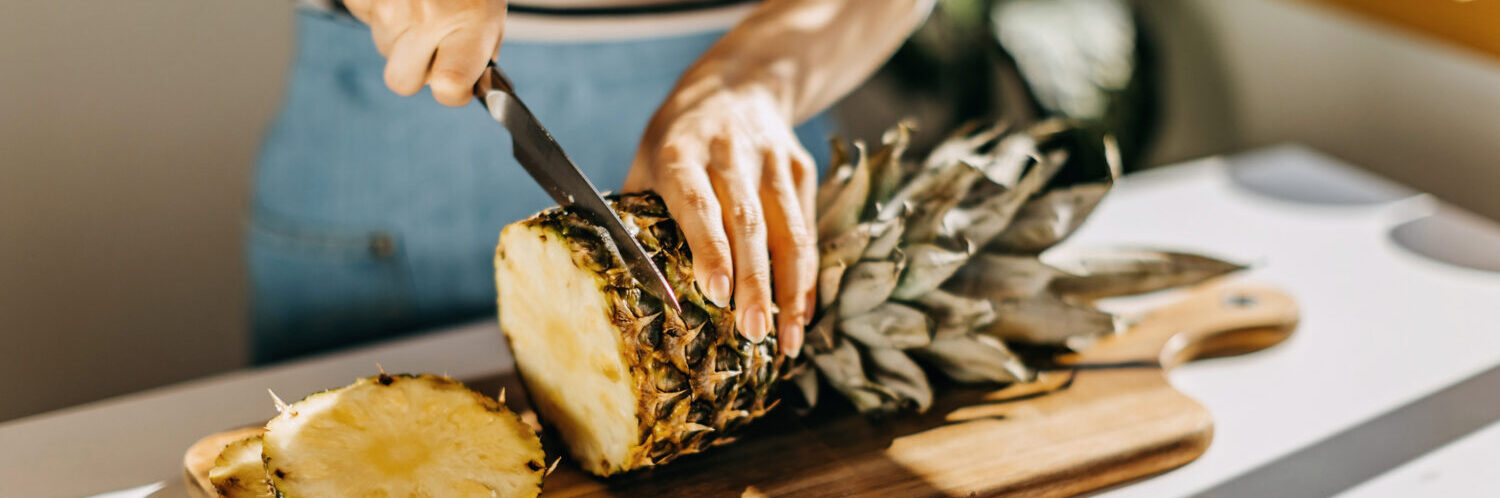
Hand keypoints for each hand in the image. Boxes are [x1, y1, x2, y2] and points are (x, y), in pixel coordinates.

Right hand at [343, 0, 507, 106]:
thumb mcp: (490, 13)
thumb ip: (479, 54)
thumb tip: (464, 89)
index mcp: (468, 26)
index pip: (449, 87)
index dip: (452, 92)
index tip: (456, 84)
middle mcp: (427, 18)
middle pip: (402, 81)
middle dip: (416, 69)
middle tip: (433, 41)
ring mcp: (390, 6)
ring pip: (383, 49)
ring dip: (399, 35)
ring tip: (420, 3)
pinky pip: (364, 18)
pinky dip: (379, 8)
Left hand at [624, 81, 816, 357]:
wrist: (738, 86)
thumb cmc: (678, 140)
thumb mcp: (648, 161)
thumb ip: (640, 215)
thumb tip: (626, 284)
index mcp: (683, 152)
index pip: (699, 202)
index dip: (709, 247)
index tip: (716, 292)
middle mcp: (731, 154)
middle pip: (748, 222)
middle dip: (754, 281)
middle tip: (753, 332)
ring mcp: (772, 161)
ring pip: (789, 229)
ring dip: (790, 289)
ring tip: (788, 340)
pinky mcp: (801, 171)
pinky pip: (807, 231)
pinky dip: (806, 276)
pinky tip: (801, 315)